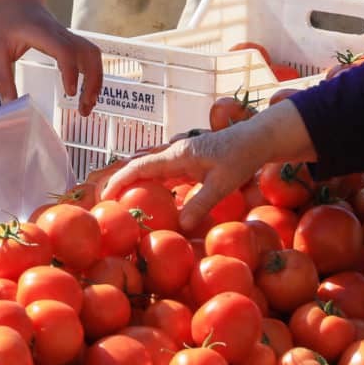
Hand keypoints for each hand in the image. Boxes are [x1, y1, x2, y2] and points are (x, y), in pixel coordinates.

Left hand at [0, 0, 101, 114]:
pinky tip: (85, 93)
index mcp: (42, 33)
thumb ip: (1, 77)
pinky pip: (89, 56)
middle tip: (84, 109)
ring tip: (87, 106)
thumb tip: (9, 106)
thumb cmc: (6, 23)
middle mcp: (61, 33)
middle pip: (88, 53)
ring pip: (93, 55)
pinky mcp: (72, 41)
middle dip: (92, 81)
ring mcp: (69, 36)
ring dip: (96, 80)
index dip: (71, 70)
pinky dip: (93, 75)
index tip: (70, 92)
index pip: (64, 50)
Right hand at [102, 100, 314, 228]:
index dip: (120, 181)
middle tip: (106, 202)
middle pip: (140, 166)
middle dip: (120, 182)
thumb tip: (180, 225)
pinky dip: (151, 183)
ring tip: (121, 201)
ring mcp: (181, 156)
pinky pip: (164, 173)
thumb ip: (200, 203)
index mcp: (177, 155)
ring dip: (135, 182)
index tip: (105, 196)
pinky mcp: (189, 161)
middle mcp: (174, 153)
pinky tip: (150, 196)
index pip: (140, 167)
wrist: (258, 139)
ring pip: (150, 169)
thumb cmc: (241, 158)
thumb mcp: (222, 184)